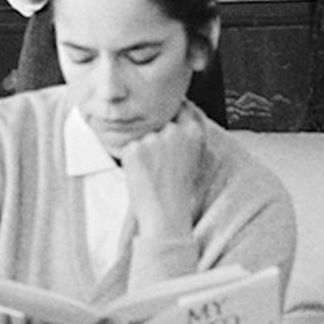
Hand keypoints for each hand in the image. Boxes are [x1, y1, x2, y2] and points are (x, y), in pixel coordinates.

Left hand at [115, 105, 212, 245]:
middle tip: (159, 162)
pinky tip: (142, 175)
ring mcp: (153, 139)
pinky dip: (132, 160)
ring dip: (143, 150)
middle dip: (156, 137)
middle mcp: (174, 131)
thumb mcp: (192, 157)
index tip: (167, 118)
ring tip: (152, 173)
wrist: (166, 215)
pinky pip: (129, 147)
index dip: (173, 113)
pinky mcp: (134, 148)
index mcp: (193, 132)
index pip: (182, 108)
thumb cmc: (179, 191)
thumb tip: (175, 114)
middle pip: (158, 123)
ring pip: (142, 136)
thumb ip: (184, 135)